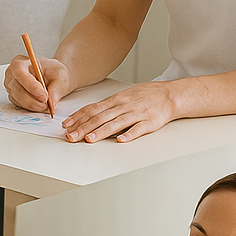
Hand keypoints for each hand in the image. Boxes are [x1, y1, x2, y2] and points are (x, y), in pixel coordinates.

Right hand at [4, 55, 71, 112]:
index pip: (20, 73)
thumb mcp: (61, 75)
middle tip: (46, 104)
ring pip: (17, 98)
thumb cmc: (53, 71)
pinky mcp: (13, 96)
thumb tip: (52, 101)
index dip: (31, 85)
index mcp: (21, 62)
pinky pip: (19, 104)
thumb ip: (57, 88)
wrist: (52, 77)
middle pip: (17, 88)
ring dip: (32, 104)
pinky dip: (30, 107)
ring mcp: (11, 86)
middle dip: (32, 99)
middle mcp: (12, 73)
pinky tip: (40, 105)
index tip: (43, 96)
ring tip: (46, 105)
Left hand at [61, 81, 177, 142]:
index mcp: (115, 100)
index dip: (78, 117)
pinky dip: (129, 135)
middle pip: (100, 117)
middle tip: (71, 136)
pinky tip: (121, 140)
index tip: (66, 125)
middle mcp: (123, 106)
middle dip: (83, 127)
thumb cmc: (144, 96)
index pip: (92, 109)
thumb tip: (87, 114)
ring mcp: (136, 114)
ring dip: (101, 132)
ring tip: (89, 139)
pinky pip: (138, 129)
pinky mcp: (149, 122)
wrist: (169, 95)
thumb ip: (107, 106)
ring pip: (116, 123)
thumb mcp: (123, 97)